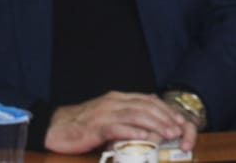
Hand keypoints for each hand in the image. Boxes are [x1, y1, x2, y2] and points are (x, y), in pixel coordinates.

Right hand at [44, 91, 195, 154]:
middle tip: (179, 129)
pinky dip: (136, 132)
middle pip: (146, 106)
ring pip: (137, 115)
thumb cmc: (82, 124)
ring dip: (156, 124)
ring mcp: (106, 113)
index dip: (166, 110)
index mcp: (118, 98)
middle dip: (165, 117)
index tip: (179, 120)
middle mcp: (114, 102)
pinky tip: (148, 138)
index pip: (148, 100)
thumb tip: (146, 114)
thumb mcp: (107, 114)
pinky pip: (120, 128)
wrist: (56, 127)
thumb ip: (125, 112)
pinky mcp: (97, 127)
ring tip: (169, 134)